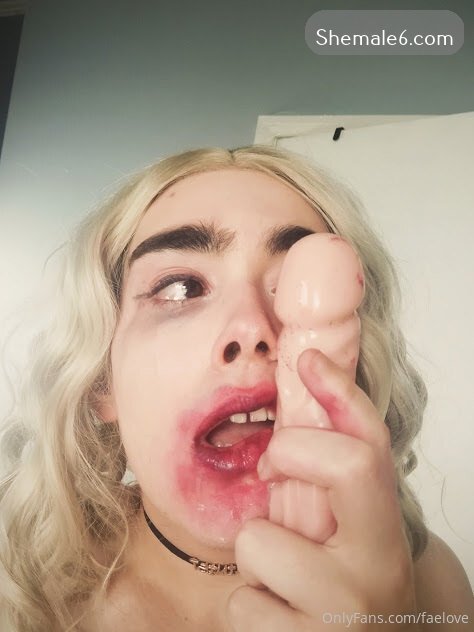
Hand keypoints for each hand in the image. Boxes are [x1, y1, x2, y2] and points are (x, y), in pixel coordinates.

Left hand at [226, 349, 418, 630]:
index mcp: (386, 528)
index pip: (372, 446)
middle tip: (278, 473)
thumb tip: (312, 361)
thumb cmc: (346, 573)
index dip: (341, 395)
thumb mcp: (351, 521)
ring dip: (257, 552)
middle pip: (344, 466)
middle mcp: (378, 568)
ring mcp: (344, 616)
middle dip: (290, 454)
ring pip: (260, 542)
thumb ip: (333, 455)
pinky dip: (249, 603)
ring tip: (282, 573)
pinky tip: (278, 612)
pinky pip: (242, 603)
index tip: (309, 360)